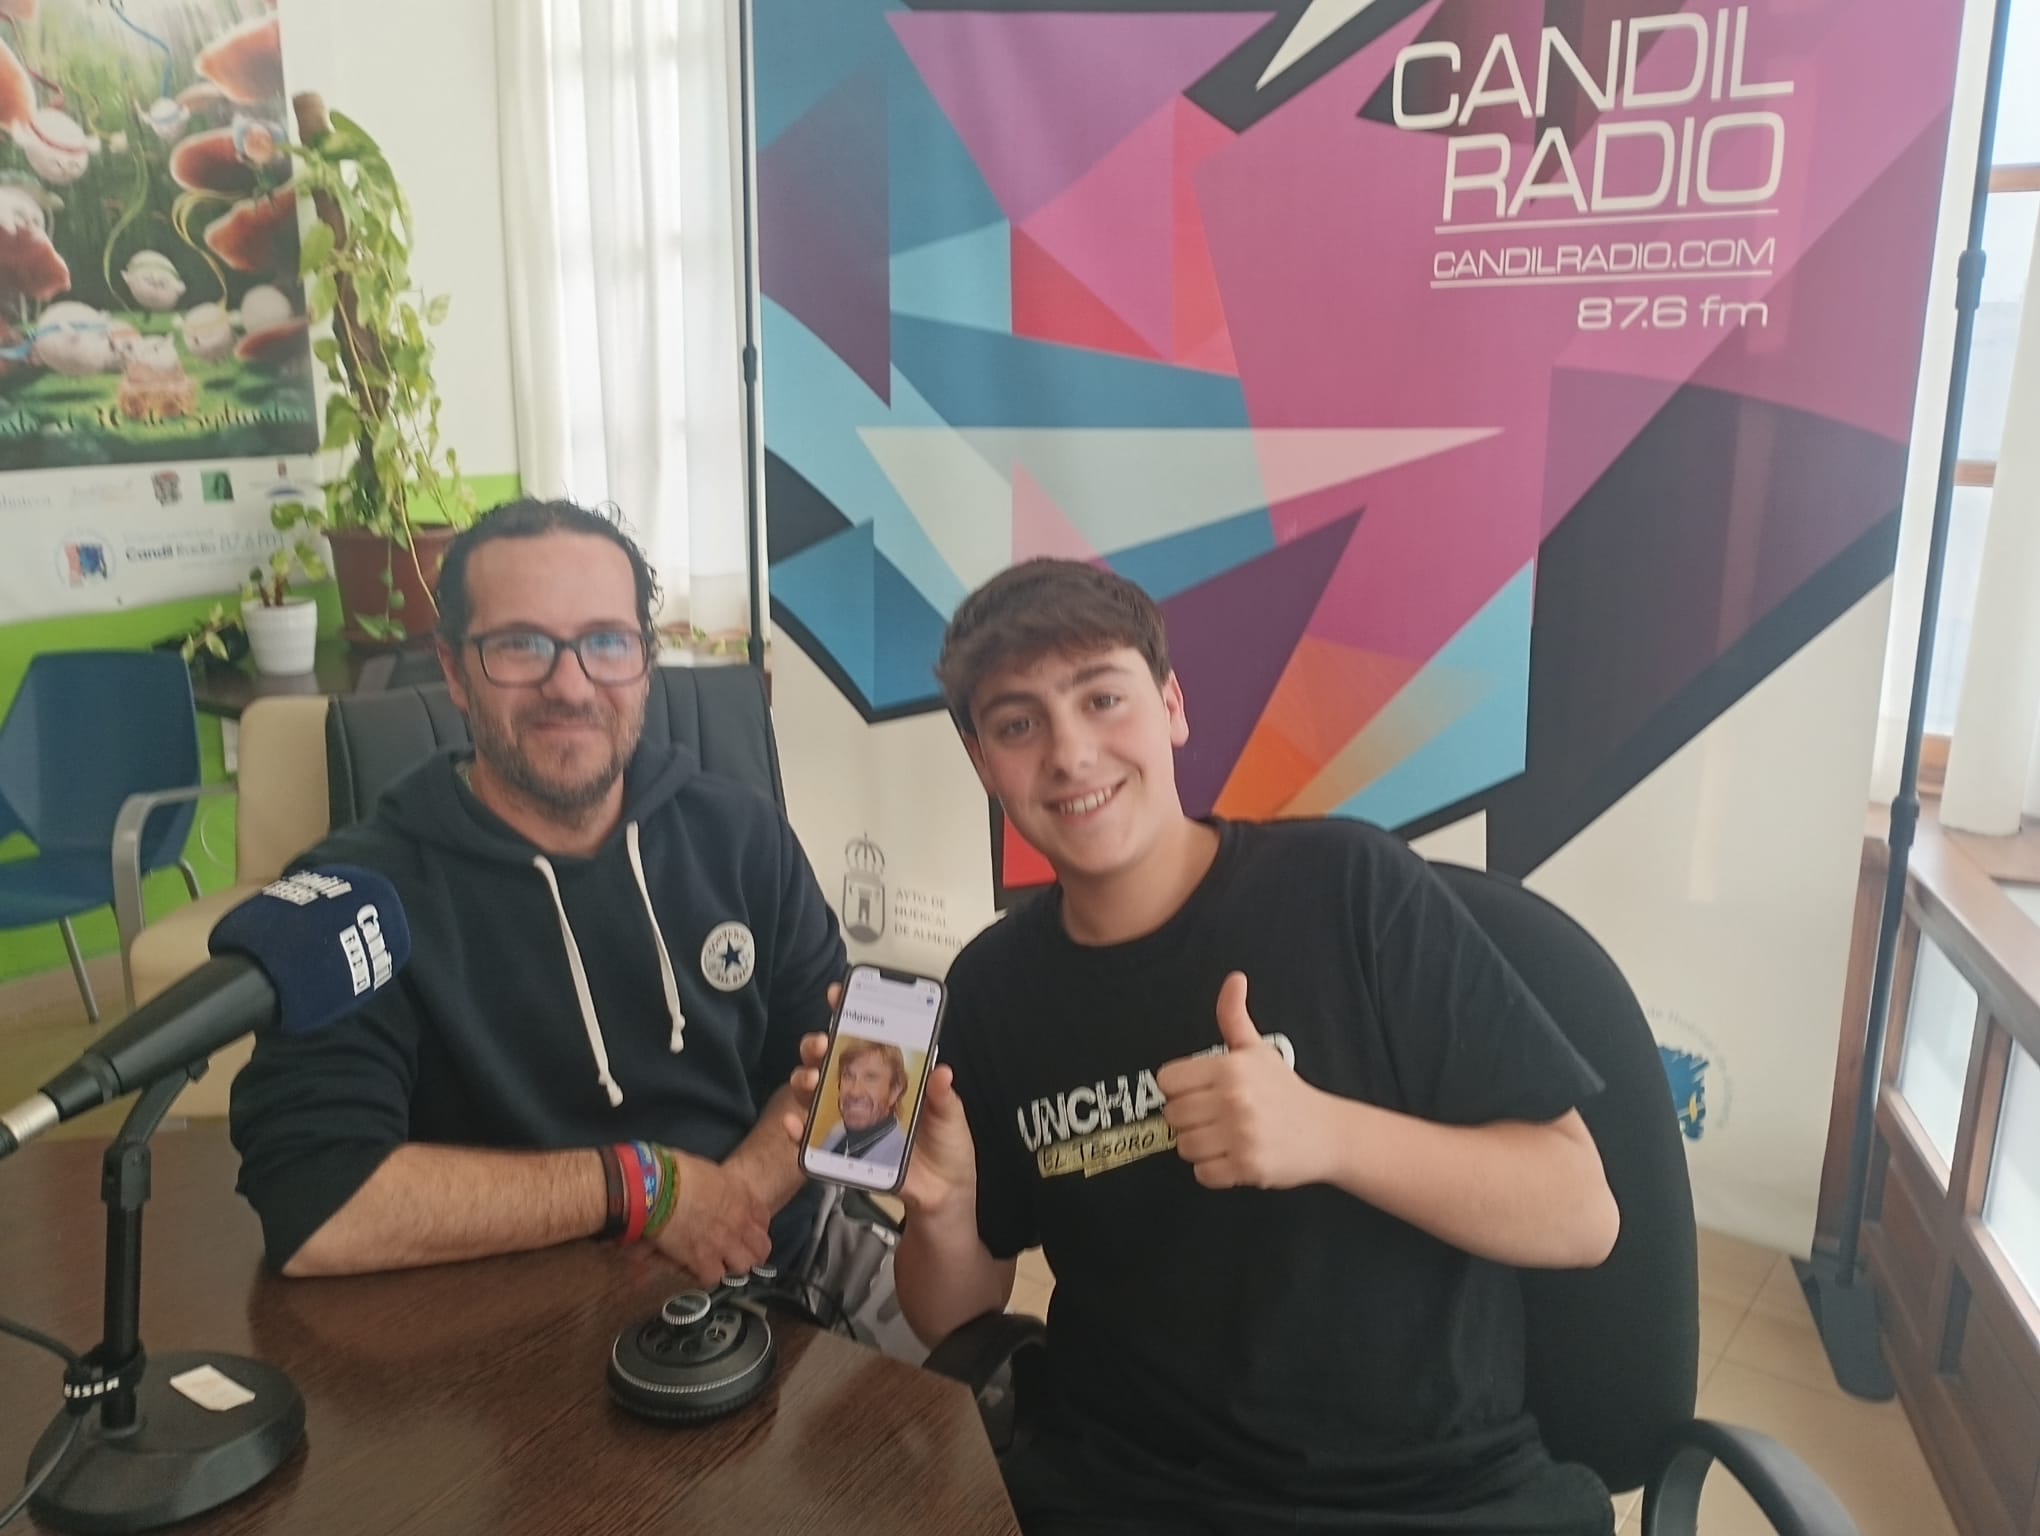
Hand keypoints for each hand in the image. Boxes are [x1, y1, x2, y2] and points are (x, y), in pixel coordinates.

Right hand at [649, 1150, 773, 1283]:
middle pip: (761, 1248)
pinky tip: (697, 1269)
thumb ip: (719, 1189)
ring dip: (732, 1267)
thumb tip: (710, 1196)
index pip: (763, 1218)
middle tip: (737, 1254)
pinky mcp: (703, 1260)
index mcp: (743, 1196)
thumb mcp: (710, 1172)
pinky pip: (714, 1278)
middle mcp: (740, 1222)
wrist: (658, 1187)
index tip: (745, 1231)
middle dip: (750, 1252)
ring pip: (743, 1267)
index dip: (754, 1227)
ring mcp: (724, 1243)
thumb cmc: (677, 1171)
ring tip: (719, 1266)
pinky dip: (705, 1276)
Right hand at [783, 985, 979, 1220]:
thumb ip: (942, 1095)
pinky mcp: (838, 1149)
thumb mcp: (950, 1115)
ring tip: (811, 1080)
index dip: (846, 1013)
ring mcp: (846, 1117)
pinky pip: (809, 1137)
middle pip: (827, 1058)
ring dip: (804, 1080)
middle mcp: (861, 1090)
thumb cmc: (946, 1145)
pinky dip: (796, 1128)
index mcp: (888, 1073)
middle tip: (822, 1044)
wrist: (941, 1193)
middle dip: (817, 1045)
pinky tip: (793, 1122)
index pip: (862, 1037)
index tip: (837, 994)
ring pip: (811, 1090)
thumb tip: (941, 1071)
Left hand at [1156, 973, 1329, 1189]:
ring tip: (1225, 1137)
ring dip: (1200, 1146)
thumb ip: (1234, 1016)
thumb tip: (1234, 979)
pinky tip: (1233, 1157)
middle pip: (1173, 1115)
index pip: (1167, 1080)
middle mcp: (1234, 1099)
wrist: (1326, 1132)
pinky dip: (1214, 1171)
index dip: (1179, 1088)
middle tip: (1215, 1117)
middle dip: (1190, 1118)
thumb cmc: (1284, 1091)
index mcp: (1230, 1068)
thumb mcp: (1257, 1050)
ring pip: (1184, 1146)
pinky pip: (1203, 1174)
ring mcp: (1241, 1135)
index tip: (1198, 1092)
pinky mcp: (1248, 1167)